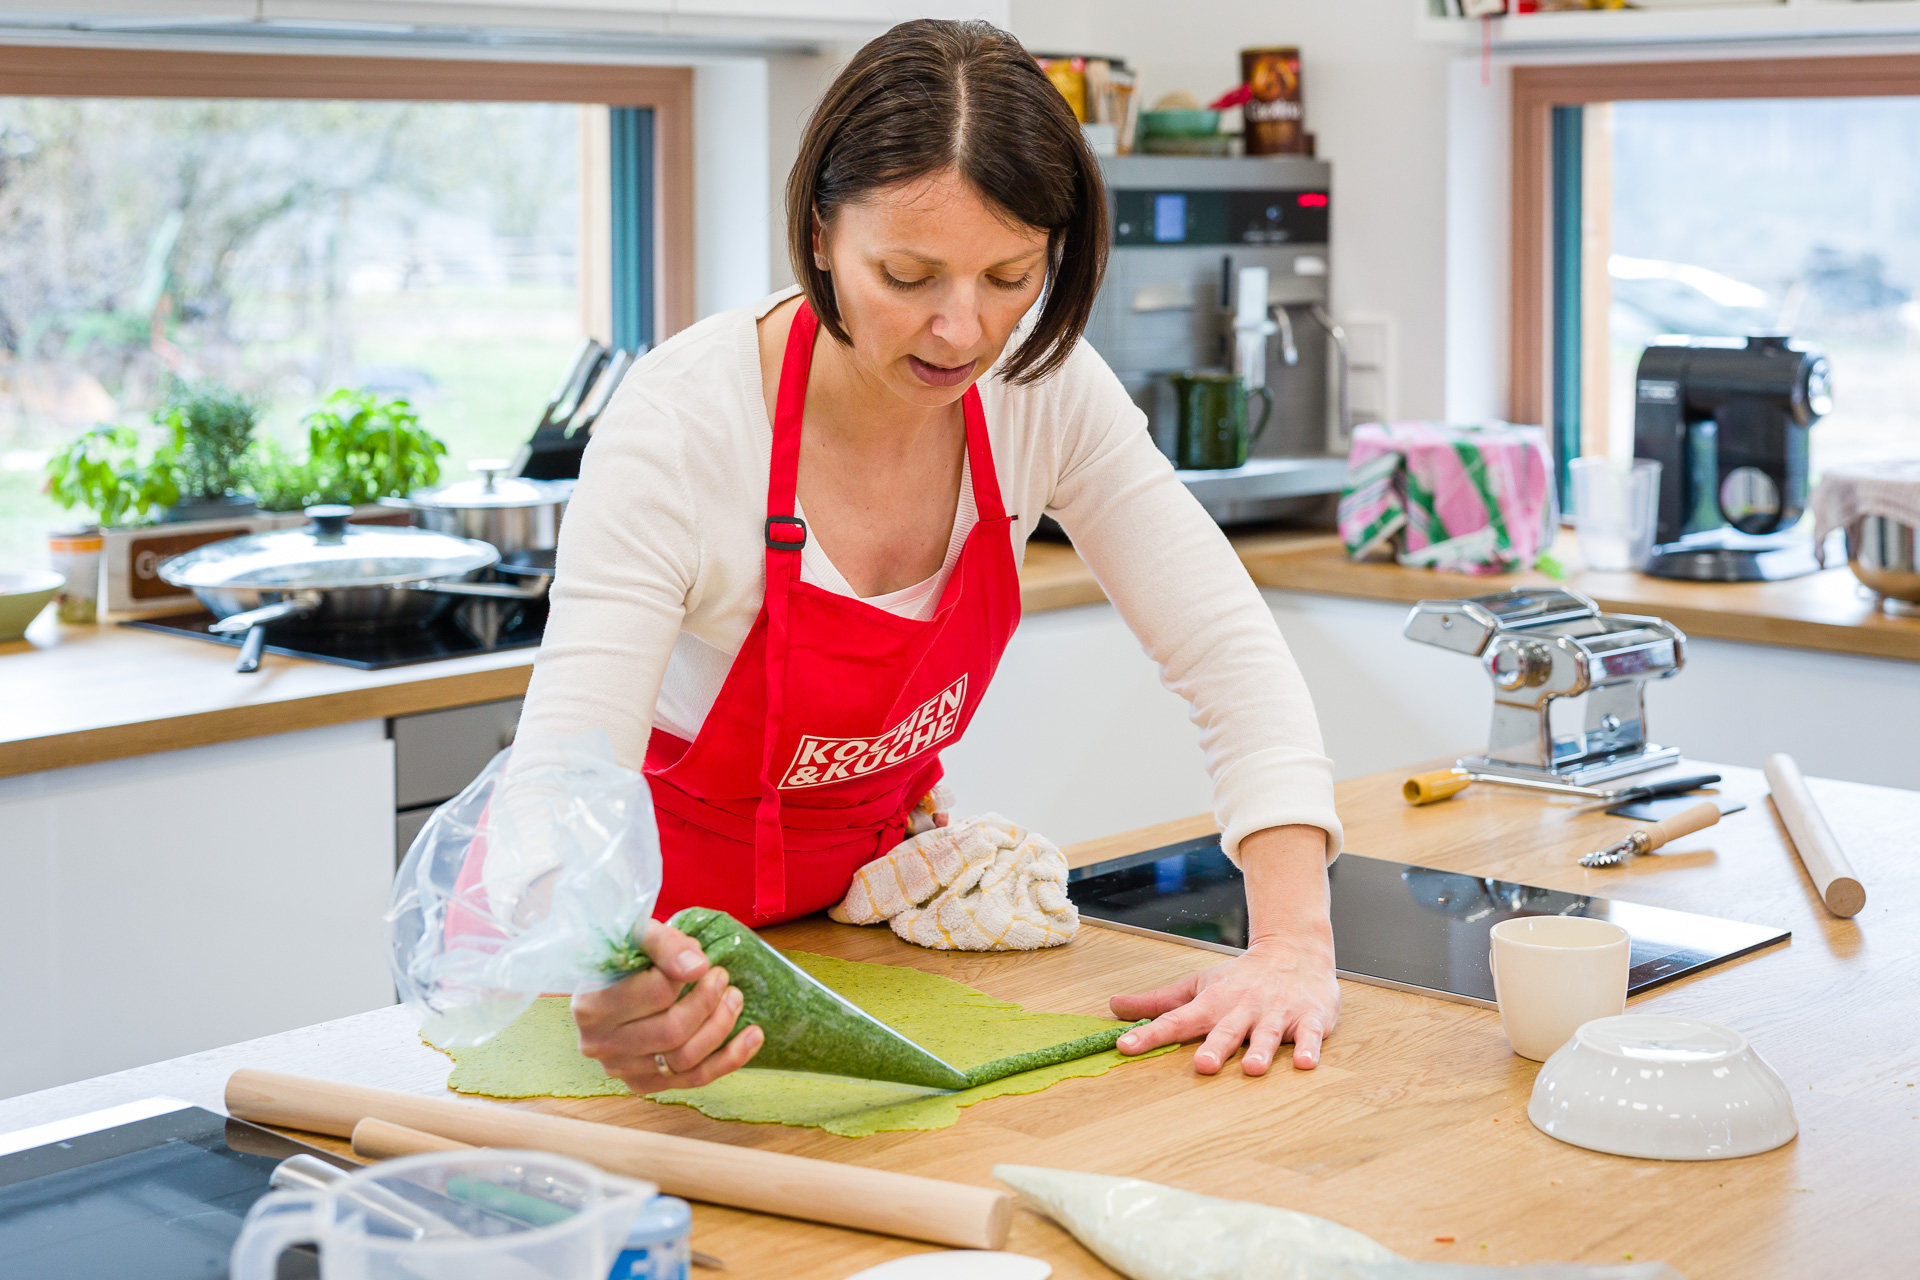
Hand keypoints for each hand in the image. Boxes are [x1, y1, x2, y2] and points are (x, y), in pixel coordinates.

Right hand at [571, 920, 763, 1090]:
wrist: (608, 983)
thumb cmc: (626, 956)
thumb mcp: (639, 936)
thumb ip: (665, 945)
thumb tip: (698, 966)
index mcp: (591, 1005)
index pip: (657, 992)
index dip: (688, 973)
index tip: (703, 960)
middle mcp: (599, 1044)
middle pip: (673, 1031)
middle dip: (709, 1001)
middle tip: (724, 977)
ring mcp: (620, 1069)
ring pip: (685, 1059)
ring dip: (722, 1027)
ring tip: (736, 998)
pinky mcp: (643, 1084)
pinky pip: (692, 1079)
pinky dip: (729, 1059)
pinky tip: (753, 1036)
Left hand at [1110, 823, 1338, 1074]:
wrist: (1295, 951)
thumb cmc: (1240, 979)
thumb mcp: (1199, 987)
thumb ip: (1159, 1003)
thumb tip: (1114, 1007)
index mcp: (1213, 1003)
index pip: (1176, 1020)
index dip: (1150, 1035)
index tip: (1125, 1046)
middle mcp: (1243, 1009)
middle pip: (1226, 1031)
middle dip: (1215, 1048)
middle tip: (1202, 1066)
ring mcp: (1277, 1014)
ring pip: (1268, 1035)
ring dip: (1261, 1051)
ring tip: (1252, 1069)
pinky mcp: (1310, 1019)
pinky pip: (1310, 1035)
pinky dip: (1309, 1048)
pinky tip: (1306, 1063)